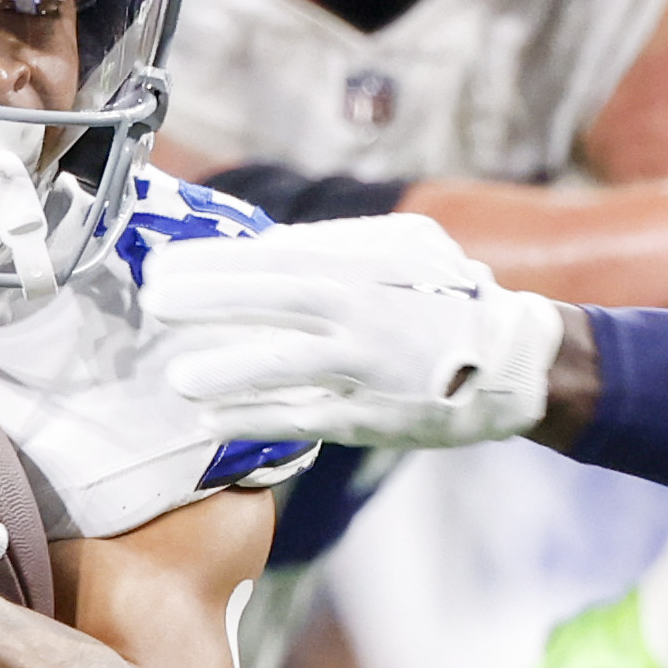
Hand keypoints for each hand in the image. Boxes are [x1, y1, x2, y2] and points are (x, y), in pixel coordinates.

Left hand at [146, 214, 567, 450]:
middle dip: (207, 299)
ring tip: (178, 378)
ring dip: (225, 370)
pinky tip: (215, 422)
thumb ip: (338, 245)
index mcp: (364, 265)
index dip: (216, 261)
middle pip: (271, 299)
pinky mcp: (371, 415)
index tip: (167, 265)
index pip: (275, 256)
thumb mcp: (403, 248)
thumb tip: (267, 247)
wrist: (512, 360)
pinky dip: (256, 419)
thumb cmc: (450, 298)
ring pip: (284, 363)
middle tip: (154, 302)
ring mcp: (366, 364)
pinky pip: (304, 417)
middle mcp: (361, 310)